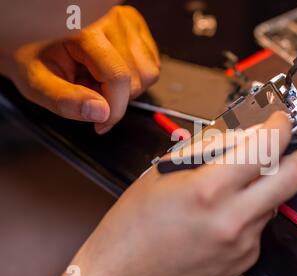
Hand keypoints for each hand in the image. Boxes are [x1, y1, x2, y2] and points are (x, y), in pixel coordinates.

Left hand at [0, 6, 159, 133]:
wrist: (33, 35)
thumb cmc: (34, 58)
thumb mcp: (38, 85)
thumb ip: (67, 102)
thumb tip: (102, 114)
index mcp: (84, 30)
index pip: (118, 76)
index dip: (115, 109)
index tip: (101, 124)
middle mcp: (110, 19)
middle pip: (138, 77)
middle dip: (118, 98)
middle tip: (91, 93)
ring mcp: (127, 21)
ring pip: (149, 72)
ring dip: (129, 89)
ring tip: (99, 82)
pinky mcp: (137, 26)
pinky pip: (151, 64)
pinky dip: (135, 78)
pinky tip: (110, 72)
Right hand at [45, 112, 296, 275]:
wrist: (124, 275)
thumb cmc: (135, 224)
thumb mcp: (165, 170)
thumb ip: (210, 147)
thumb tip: (242, 134)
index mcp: (209, 189)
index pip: (266, 148)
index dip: (280, 128)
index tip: (281, 121)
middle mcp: (233, 219)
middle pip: (292, 178)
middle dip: (294, 155)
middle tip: (284, 148)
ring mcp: (243, 243)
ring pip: (276, 201)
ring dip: (265, 185)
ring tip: (233, 186)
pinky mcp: (245, 259)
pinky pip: (261, 224)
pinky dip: (250, 211)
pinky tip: (224, 213)